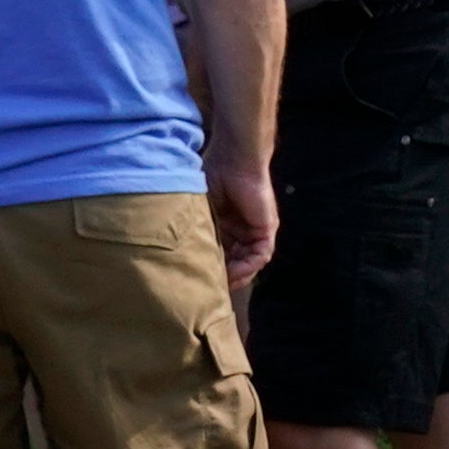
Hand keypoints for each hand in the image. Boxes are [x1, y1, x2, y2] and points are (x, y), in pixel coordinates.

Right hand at [206, 158, 278, 288]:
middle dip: (224, 275)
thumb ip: (198, 227)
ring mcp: (255, 230)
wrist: (233, 160)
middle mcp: (242, 230)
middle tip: (209, 288)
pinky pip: (261, 255)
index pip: (221, 252)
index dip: (211, 266)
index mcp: (226, 224)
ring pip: (248, 261)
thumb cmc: (212, 176)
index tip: (198, 278)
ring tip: (221, 284)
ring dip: (236, 275)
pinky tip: (234, 273)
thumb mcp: (200, 208)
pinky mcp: (266, 229)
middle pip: (236, 260)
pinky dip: (248, 266)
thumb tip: (183, 250)